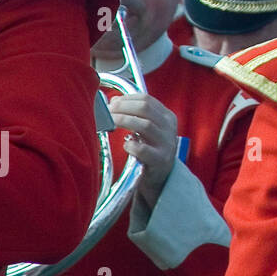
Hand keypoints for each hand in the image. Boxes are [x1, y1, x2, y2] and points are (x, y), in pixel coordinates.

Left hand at [109, 91, 178, 208]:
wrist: (162, 177)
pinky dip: (131, 145)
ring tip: (109, 123)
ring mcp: (166, 144)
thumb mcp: (148, 129)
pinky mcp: (160, 160)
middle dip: (122, 107)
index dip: (126, 99)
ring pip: (145, 125)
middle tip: (106, 111)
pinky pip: (143, 150)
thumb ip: (135, 115)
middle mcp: (169, 127)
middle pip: (145, 108)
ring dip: (123, 121)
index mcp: (167, 116)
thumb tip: (113, 101)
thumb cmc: (150, 149)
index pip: (147, 99)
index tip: (111, 102)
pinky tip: (125, 145)